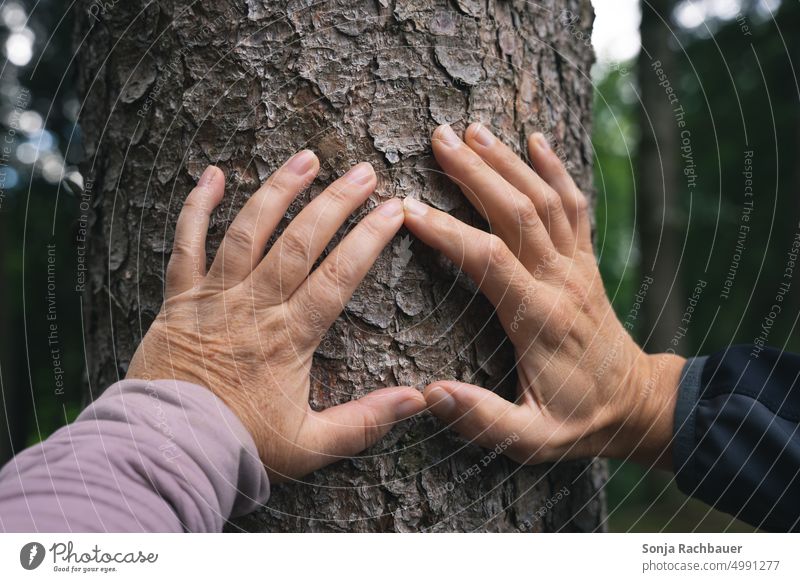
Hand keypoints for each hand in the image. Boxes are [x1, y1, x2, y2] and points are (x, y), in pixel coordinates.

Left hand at [127, 151, 425, 480]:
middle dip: (335, 202)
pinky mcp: (179, 297)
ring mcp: (214, 296)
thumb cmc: (243, 445)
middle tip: (363, 172)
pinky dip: (196, 206)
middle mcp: (255, 306)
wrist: (169, 449)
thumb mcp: (313, 443)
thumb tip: (419, 399)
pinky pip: (185, 243)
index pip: (338, 276)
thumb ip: (367, 420)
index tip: (393, 210)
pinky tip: (212, 173)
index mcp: (290, 337)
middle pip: (301, 242)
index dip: (368, 239)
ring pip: (249, 231)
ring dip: (278, 191)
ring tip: (306, 157)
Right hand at [402, 124, 684, 466]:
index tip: (408, 210)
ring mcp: (578, 266)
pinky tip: (536, 139)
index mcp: (540, 320)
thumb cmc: (579, 420)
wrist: (637, 405)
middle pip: (519, 212)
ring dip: (508, 161)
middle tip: (438, 138)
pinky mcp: (587, 260)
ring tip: (473, 129)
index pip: (490, 261)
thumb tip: (431, 393)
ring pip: (546, 199)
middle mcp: (562, 281)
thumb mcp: (532, 440)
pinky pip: (576, 205)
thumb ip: (484, 419)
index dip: (448, 233)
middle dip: (475, 173)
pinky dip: (556, 168)